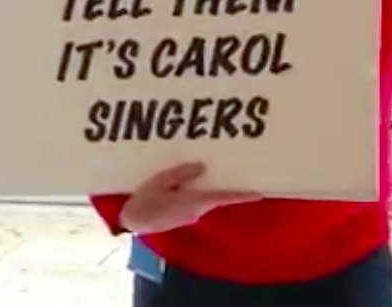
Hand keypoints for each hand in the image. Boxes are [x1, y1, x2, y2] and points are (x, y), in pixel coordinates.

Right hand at [119, 162, 260, 233]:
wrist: (132, 223)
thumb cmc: (144, 203)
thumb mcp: (159, 183)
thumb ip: (181, 175)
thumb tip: (202, 167)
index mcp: (193, 202)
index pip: (223, 197)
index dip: (242, 196)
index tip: (260, 193)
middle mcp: (196, 210)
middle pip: (219, 196)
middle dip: (232, 187)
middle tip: (244, 172)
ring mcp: (190, 214)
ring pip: (209, 198)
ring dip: (217, 187)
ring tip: (223, 170)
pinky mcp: (183, 213)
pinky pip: (199, 199)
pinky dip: (203, 189)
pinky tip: (200, 178)